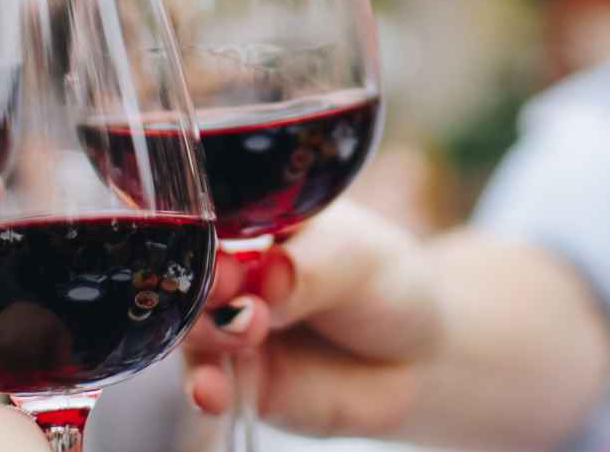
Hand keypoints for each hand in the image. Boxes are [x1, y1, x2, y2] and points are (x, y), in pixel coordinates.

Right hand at [183, 202, 440, 437]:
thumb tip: (269, 276)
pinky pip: (207, 385)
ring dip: (206, 332)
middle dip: (206, 284)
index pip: (211, 217)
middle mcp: (234, 273)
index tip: (226, 250)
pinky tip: (214, 392)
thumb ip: (310, 269)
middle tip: (233, 289)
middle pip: (192, 274)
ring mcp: (231, 327)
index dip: (208, 232)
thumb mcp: (357, 259)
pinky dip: (205, 389)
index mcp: (254, 221)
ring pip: (192, 329)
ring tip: (246, 331)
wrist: (418, 358)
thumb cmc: (386, 285)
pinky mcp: (237, 380)